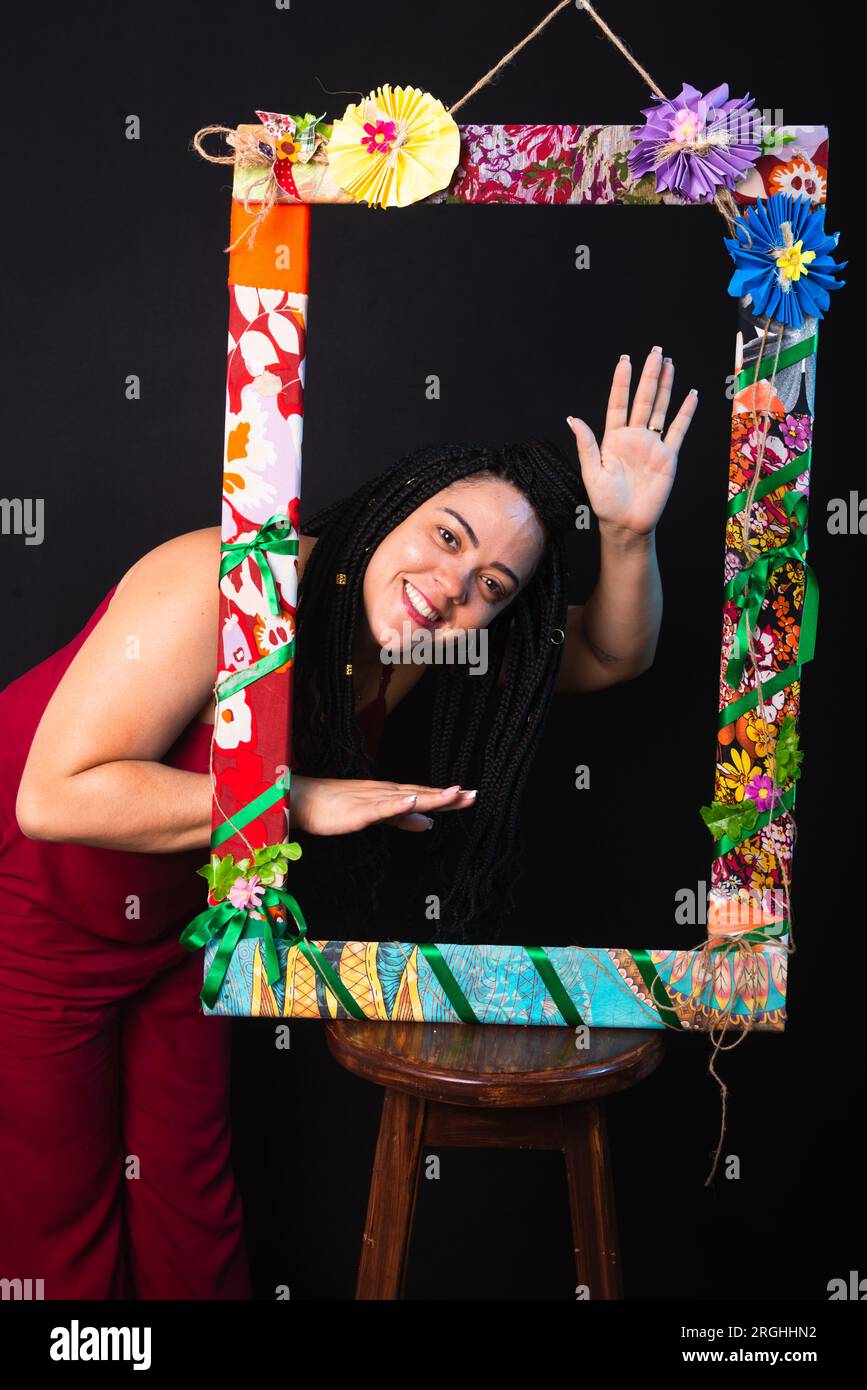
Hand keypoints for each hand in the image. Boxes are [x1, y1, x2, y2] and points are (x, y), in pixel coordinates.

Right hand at [291, 775, 476, 834]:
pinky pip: (381, 807)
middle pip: (421, 794)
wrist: (302, 800)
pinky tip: (414, 800)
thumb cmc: (334, 807)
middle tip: (474, 794)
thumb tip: (427, 823)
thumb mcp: (376, 815)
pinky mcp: (358, 810)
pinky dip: (398, 804)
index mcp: (389, 795)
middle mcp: (384, 792)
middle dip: (448, 795)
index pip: (423, 795)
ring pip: (407, 798)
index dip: (447, 797)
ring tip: (454, 794)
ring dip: (431, 795)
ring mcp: (372, 800)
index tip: (470, 796)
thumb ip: (401, 818)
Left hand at [567, 347, 697, 536]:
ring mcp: (652, 444)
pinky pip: (678, 430)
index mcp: (613, 438)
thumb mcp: (591, 474)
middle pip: (642, 399)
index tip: (625, 360)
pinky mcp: (668, 456)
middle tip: (655, 352)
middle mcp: (633, 437)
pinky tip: (691, 395)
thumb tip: (573, 419)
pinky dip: (685, 413)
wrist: (626, 523)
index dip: (621, 382)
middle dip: (649, 375)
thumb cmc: (605, 503)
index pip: (618, 403)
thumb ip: (586, 445)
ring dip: (665, 387)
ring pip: (660, 408)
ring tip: (669, 364)